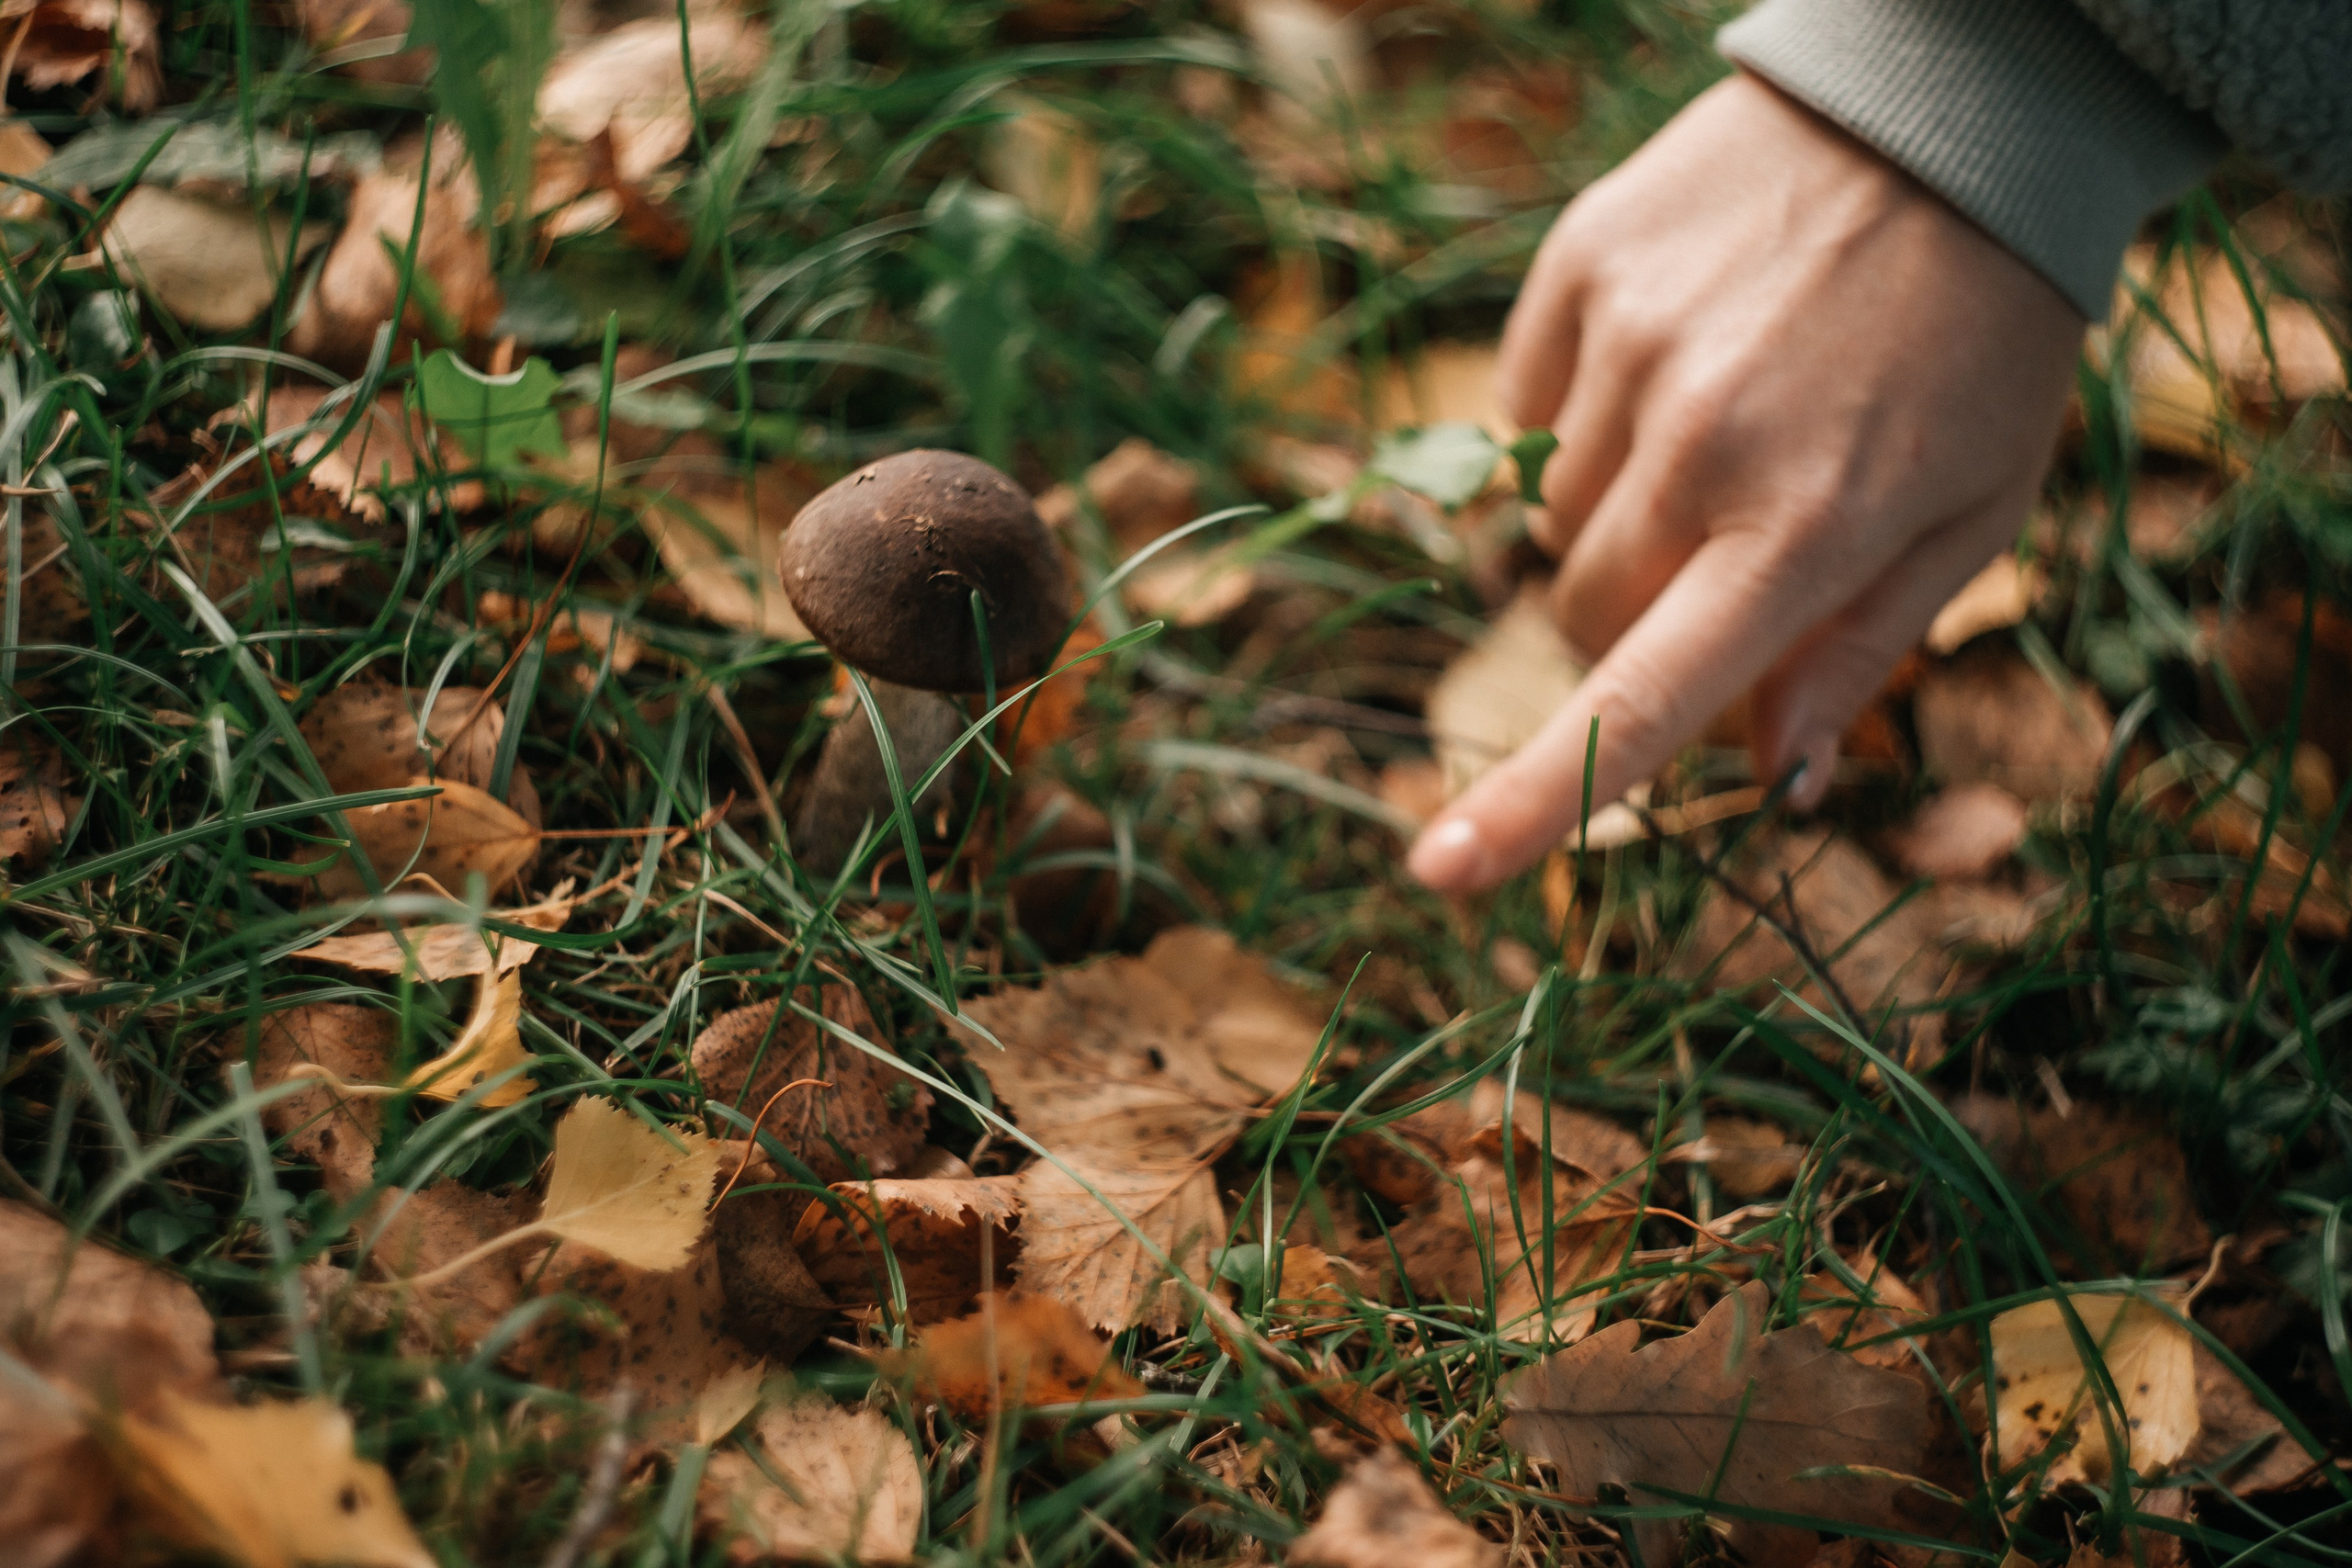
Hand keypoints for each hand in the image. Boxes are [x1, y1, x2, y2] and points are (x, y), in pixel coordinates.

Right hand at [1407, 72, 2084, 892]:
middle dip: (1640, 610)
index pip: (1644, 698)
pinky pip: (1528, 402)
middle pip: (1584, 610)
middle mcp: (1703, 444)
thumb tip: (1773, 779)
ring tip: (1723, 415)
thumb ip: (1861, 649)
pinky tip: (1675, 351)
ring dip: (1617, 503)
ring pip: (1553, 511)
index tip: (1439, 870)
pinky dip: (1582, 407)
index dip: (1535, 799)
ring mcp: (1632, 346)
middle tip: (1726, 540)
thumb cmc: (1980, 340)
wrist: (1954, 118)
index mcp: (1808, 528)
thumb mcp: (1972, 511)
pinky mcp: (1583, 264)